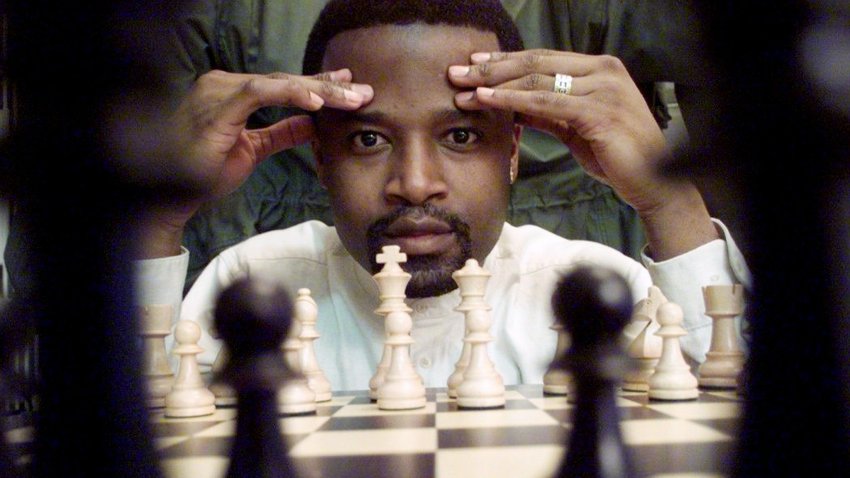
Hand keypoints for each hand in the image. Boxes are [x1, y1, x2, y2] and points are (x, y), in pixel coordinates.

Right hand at [172, 68, 372, 203]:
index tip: (350, 88)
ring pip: (279, 82)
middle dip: (328, 86)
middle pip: (287, 80)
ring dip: (318, 90)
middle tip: (362, 91)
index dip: (319, 85)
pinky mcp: (218, 105)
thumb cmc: (206, 169)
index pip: (284, 84)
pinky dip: (290, 94)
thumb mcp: (253, 150)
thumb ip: (281, 133)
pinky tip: (315, 103)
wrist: (173, 192)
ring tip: (349, 98)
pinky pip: (260, 92)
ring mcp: (220, 91)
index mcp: (234, 92)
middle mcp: (226, 84)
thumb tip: (310, 124)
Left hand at [448, 50, 671, 214]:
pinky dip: (513, 100)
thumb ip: (549, 112)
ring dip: (495, 84)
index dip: (506, 60)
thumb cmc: (616, 156)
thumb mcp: (576, 128)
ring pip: (537, 79)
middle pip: (536, 62)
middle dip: (492, 67)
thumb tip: (514, 104)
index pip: (544, 57)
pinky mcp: (599, 111)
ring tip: (463, 88)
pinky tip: (488, 100)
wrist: (652, 182)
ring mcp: (603, 88)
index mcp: (600, 69)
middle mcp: (604, 71)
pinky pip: (547, 102)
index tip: (474, 64)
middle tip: (456, 72)